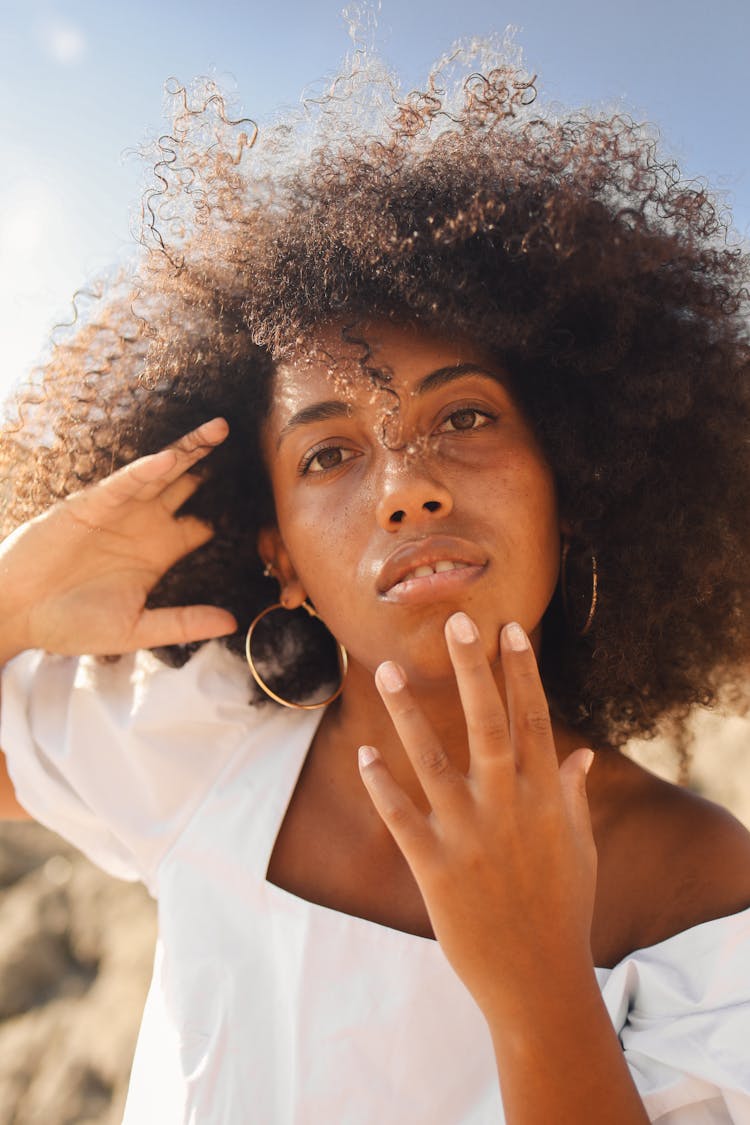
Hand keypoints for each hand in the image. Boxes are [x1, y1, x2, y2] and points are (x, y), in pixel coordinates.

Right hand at [0, 418, 236, 659]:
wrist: (17, 613)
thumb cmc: (72, 623)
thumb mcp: (136, 628)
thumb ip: (183, 623)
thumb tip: (232, 623)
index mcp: (160, 552)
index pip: (206, 524)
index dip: (234, 512)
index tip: (270, 497)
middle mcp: (145, 524)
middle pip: (191, 486)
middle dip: (218, 465)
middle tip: (254, 442)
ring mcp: (119, 511)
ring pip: (162, 472)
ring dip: (189, 450)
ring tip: (220, 429)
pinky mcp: (90, 505)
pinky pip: (122, 484)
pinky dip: (143, 471)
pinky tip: (168, 459)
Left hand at [358, 612, 596, 1019]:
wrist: (538, 979)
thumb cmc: (563, 909)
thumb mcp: (578, 848)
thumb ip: (572, 795)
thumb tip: (583, 753)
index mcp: (544, 797)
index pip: (533, 719)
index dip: (522, 672)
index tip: (510, 629)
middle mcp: (508, 806)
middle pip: (488, 723)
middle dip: (473, 669)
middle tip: (456, 621)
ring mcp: (469, 835)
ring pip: (433, 760)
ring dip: (408, 713)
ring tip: (385, 668)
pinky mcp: (435, 867)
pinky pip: (400, 817)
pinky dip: (380, 785)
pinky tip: (363, 756)